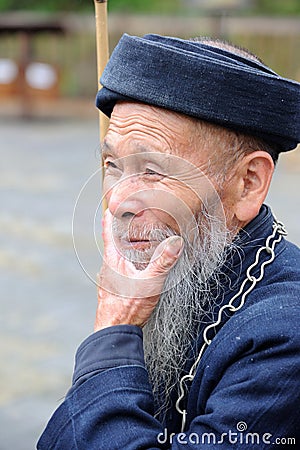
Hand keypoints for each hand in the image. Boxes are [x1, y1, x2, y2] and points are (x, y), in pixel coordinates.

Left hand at [94, 210, 183, 330]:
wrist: (114, 332)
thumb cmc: (128, 308)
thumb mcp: (150, 282)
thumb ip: (163, 262)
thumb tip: (176, 242)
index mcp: (113, 258)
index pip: (108, 228)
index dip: (112, 213)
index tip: (118, 201)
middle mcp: (108, 265)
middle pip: (113, 239)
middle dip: (123, 227)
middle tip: (135, 216)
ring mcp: (109, 277)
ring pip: (117, 254)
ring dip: (127, 244)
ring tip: (140, 237)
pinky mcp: (113, 287)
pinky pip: (120, 267)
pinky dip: (128, 259)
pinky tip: (139, 265)